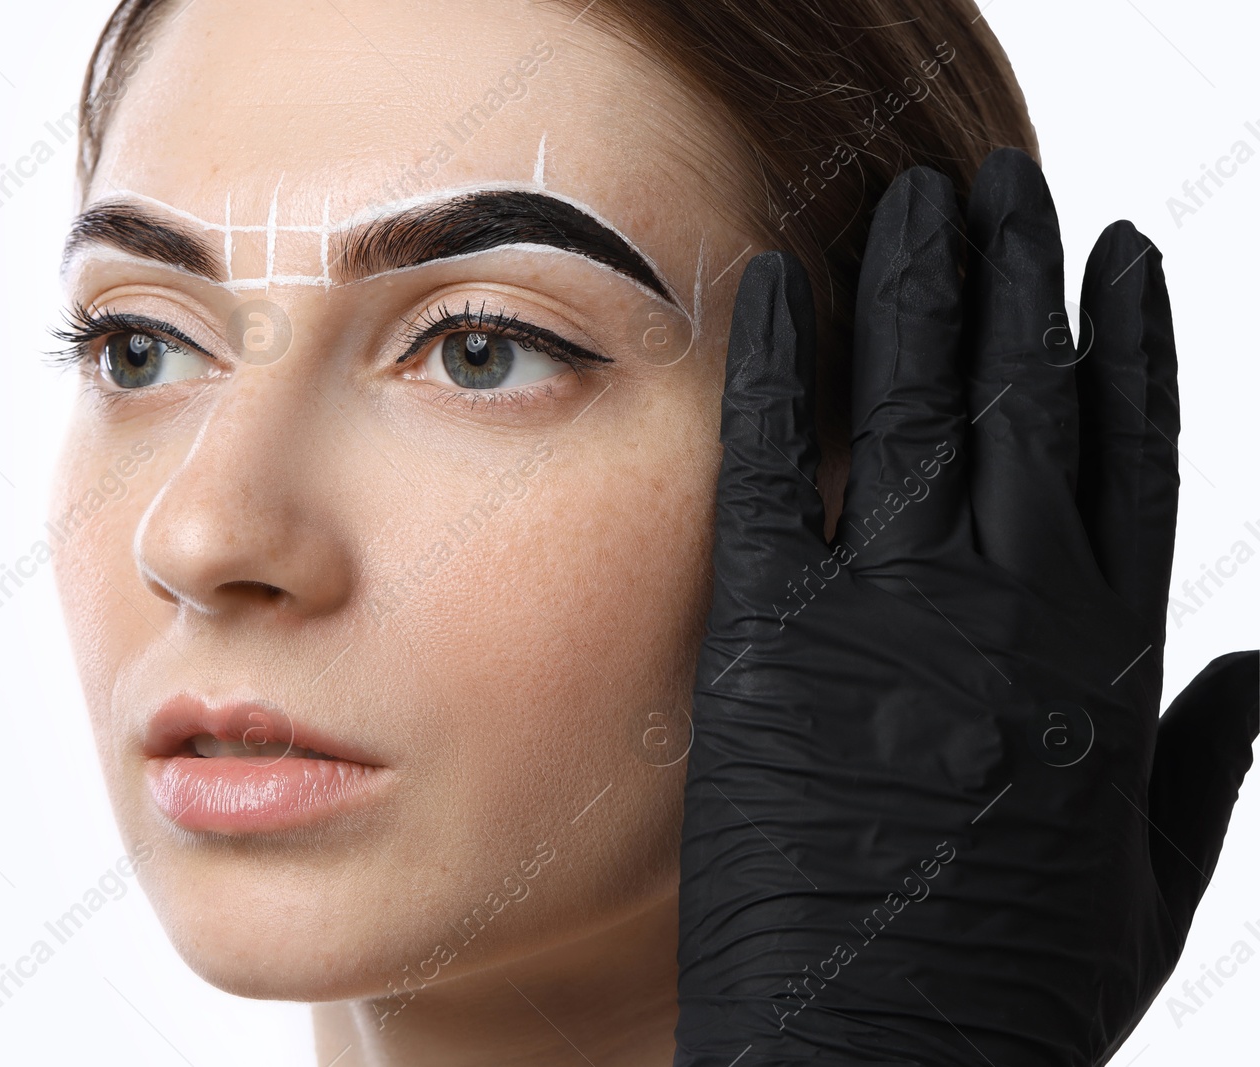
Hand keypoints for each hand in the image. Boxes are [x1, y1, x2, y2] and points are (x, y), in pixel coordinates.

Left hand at [675, 149, 1258, 1065]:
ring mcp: (895, 614)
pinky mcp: (772, 639)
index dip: (1128, 342)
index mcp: (1112, 655)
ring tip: (917, 195)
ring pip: (921, 403)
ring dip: (917, 286)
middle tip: (998, 184)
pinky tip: (780, 281)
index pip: (1136, 452)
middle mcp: (1018, 606)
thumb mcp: (1152, 880)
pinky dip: (782, 366)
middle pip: (1028, 396)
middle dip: (1013, 277)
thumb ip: (1213, 764)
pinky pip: (777, 468)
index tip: (1113, 256)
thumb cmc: (1013, 989)